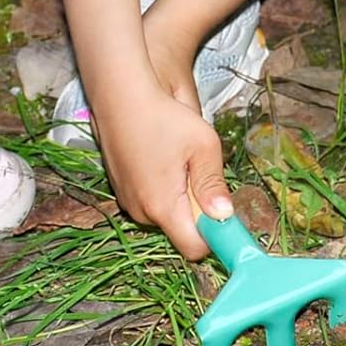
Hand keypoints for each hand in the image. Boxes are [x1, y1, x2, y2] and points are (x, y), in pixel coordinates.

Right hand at [93, 79, 231, 260]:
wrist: (119, 96)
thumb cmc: (164, 116)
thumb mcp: (203, 145)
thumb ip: (214, 184)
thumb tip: (225, 216)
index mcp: (164, 206)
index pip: (194, 249)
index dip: (215, 237)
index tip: (226, 217)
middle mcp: (141, 212)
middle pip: (181, 232)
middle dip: (198, 212)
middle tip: (201, 172)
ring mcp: (128, 202)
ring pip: (166, 216)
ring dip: (180, 198)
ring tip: (180, 160)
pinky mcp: (122, 190)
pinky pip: (150, 202)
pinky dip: (162, 189)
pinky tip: (163, 158)